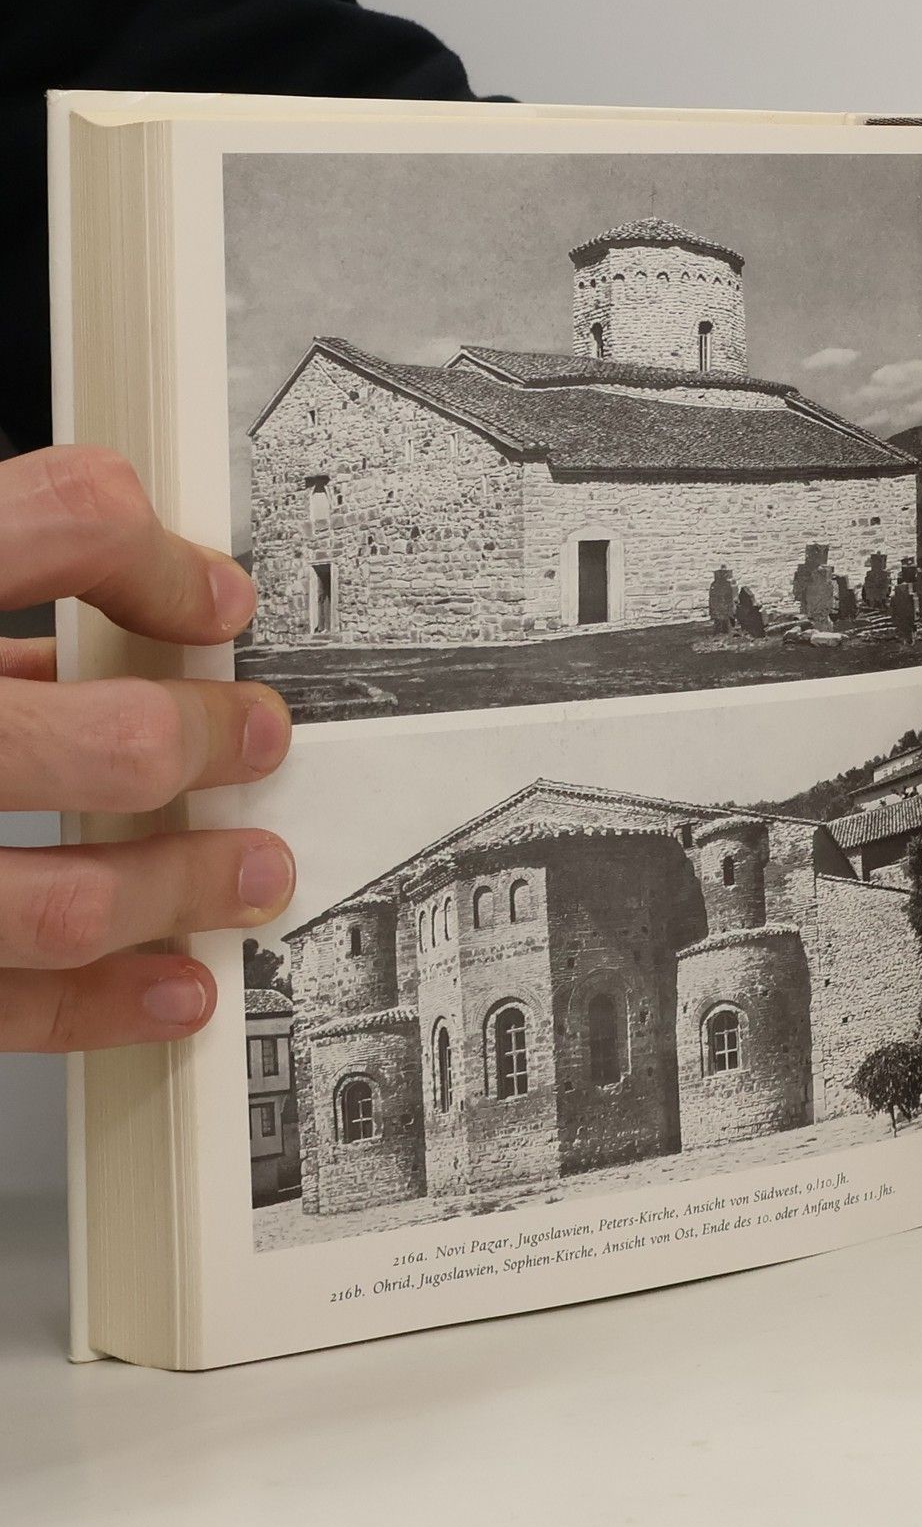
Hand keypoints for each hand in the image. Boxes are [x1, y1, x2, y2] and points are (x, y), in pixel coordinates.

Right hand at [0, 447, 293, 1050]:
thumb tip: (103, 634)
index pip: (55, 520)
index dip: (156, 552)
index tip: (216, 594)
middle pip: (104, 741)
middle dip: (210, 745)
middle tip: (260, 738)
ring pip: (59, 903)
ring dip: (182, 892)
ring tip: (253, 874)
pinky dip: (101, 1006)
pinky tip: (176, 989)